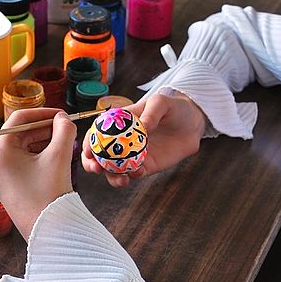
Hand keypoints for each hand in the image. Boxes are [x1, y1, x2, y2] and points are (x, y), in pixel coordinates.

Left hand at [0, 108, 75, 239]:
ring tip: (63, 143)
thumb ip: (63, 130)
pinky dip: (34, 156)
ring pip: (19, 147)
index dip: (43, 113)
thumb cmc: (49, 194)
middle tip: (65, 128)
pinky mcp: (1, 184)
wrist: (47, 230)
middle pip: (19, 134)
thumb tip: (63, 119)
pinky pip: (17, 161)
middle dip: (44, 130)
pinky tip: (53, 156)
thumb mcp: (59, 156)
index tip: (61, 114)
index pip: (19, 120)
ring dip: (40, 142)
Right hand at [82, 93, 206, 187]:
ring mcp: (132, 155)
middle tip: (97, 169)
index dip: (88, 143)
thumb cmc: (173, 108)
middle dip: (93, 165)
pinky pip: (135, 174)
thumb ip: (151, 111)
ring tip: (120, 179)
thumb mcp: (162, 102)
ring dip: (112, 176)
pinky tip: (138, 172)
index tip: (88, 152)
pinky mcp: (146, 166)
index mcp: (118, 124)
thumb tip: (144, 126)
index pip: (96, 134)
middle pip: (100, 156)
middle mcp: (121, 141)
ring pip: (114, 170)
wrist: (192, 124)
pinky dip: (133, 175)